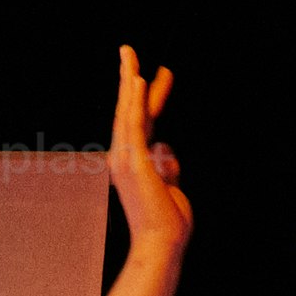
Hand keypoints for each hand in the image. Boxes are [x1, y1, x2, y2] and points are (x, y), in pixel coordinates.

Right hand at [106, 44, 190, 253]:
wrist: (161, 244)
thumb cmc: (168, 223)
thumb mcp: (172, 186)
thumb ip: (168, 165)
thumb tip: (167, 148)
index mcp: (132, 163)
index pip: (142, 122)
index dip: (150, 96)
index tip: (158, 75)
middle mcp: (123, 158)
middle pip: (129, 110)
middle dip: (130, 78)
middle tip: (129, 50)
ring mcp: (125, 159)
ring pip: (126, 112)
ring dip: (127, 81)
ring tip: (128, 55)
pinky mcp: (133, 162)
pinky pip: (132, 125)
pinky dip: (134, 102)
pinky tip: (136, 81)